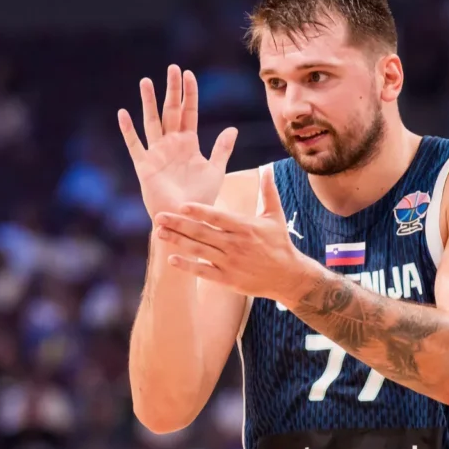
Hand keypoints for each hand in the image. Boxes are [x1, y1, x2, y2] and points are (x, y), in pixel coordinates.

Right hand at [118, 64, 237, 219]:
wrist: (185, 218)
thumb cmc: (201, 197)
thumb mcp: (215, 171)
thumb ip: (222, 149)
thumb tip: (232, 128)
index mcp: (189, 143)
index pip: (189, 112)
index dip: (189, 94)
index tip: (189, 74)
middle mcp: (171, 144)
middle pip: (171, 111)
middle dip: (172, 90)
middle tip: (172, 68)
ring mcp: (157, 153)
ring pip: (152, 122)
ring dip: (149, 102)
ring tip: (146, 81)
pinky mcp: (145, 166)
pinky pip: (135, 145)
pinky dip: (128, 130)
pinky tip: (123, 114)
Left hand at [153, 167, 312, 301]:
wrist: (289, 276)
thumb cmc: (280, 243)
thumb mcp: (275, 216)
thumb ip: (268, 192)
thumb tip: (267, 169)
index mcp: (245, 226)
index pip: (217, 216)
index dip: (198, 211)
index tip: (181, 205)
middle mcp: (235, 244)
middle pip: (202, 232)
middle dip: (178, 224)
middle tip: (159, 216)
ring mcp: (230, 263)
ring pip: (199, 250)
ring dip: (178, 241)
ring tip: (159, 233)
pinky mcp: (228, 279)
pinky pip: (204, 272)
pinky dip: (188, 266)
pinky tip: (172, 259)